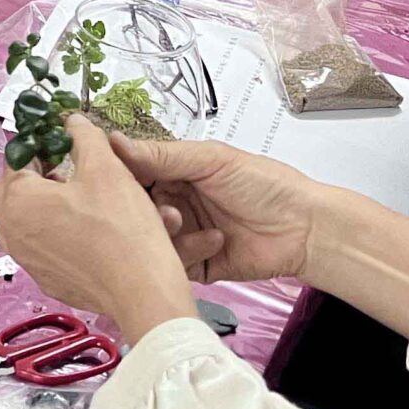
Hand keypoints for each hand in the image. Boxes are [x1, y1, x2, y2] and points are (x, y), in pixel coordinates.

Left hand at [0, 116, 197, 337]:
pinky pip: (36, 248)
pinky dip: (49, 234)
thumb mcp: (106, 168)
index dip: (39, 146)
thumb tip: (73, 122)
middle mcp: (12, 231)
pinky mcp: (45, 280)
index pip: (15, 159)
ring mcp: (26, 260)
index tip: (62, 144)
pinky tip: (82, 231)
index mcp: (18, 199)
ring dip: (35, 207)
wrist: (142, 290)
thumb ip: (84, 138)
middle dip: (27, 177)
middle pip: (4, 193)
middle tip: (62, 171)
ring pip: (16, 222)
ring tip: (72, 200)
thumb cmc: (122, 230)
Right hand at [107, 133, 333, 284]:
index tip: (103, 175)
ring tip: (181, 222)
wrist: (304, 228)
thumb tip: (114, 142)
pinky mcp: (194, 266)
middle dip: (138, 208)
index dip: (117, 176)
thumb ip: (163, 155)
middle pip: (134, 210)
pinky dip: (187, 253)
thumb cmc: (265, 184)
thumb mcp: (212, 160)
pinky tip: (214, 241)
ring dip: (162, 231)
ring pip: (148, 239)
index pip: (131, 173)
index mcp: (174, 173)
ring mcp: (183, 236)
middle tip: (153, 202)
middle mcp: (174, 203)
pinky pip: (171, 265)